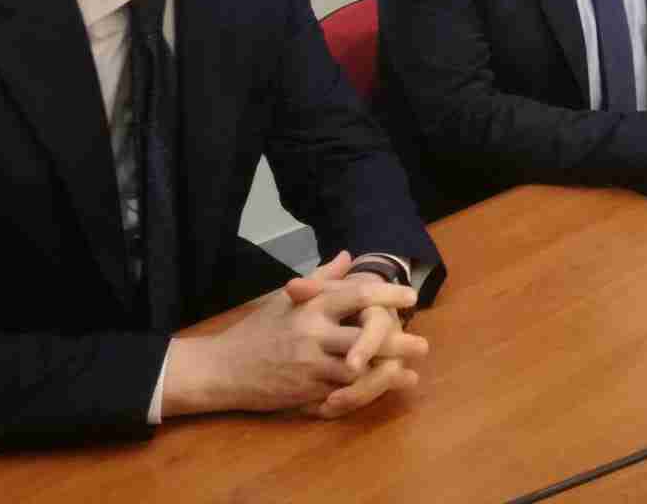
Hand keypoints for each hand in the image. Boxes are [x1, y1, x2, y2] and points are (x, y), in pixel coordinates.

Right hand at [162, 251, 427, 417]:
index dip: (388, 294)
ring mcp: (309, 365)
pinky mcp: (305, 391)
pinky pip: (342, 391)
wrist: (224, 368)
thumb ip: (322, 278)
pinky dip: (365, 390)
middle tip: (422, 344)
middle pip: (366, 335)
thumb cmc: (258, 329)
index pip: (357, 294)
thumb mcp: (286, 298)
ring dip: (387, 370)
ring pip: (359, 367)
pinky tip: (382, 390)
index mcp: (311, 306)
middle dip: (398, 341)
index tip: (411, 297)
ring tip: (409, 371)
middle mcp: (313, 333)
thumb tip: (349, 255)